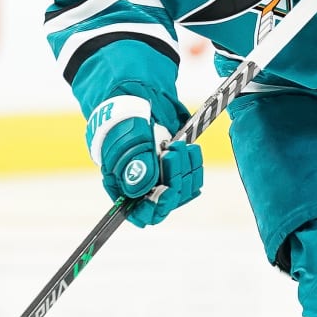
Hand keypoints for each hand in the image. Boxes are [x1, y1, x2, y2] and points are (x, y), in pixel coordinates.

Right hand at [85, 92, 202, 227]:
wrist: (137, 102)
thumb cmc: (123, 123)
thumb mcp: (125, 140)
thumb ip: (134, 163)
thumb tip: (142, 187)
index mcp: (122, 187)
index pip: (140, 213)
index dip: (154, 208)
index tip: (167, 191)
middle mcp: (144, 189)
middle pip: (166, 201)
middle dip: (173, 178)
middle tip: (171, 152)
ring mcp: (162, 180)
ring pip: (182, 190)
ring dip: (184, 169)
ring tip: (178, 144)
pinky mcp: (178, 170)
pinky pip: (193, 177)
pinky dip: (194, 164)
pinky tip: (190, 147)